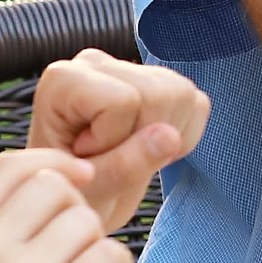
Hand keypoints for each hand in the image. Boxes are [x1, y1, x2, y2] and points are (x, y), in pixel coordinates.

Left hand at [23, 51, 207, 231]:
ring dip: (165, 138)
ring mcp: (132, 69)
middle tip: (108, 159)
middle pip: (158, 93)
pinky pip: (197, 104)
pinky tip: (146, 148)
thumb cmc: (74, 192)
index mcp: (64, 79)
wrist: (79, 198)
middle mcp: (96, 63)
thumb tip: (170, 135)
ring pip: (182, 95)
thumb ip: (123, 167)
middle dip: (143, 138)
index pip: (124, 100)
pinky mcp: (162, 82)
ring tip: (125, 155)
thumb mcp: (89, 192)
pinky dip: (182, 137)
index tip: (86, 158)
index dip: (114, 139)